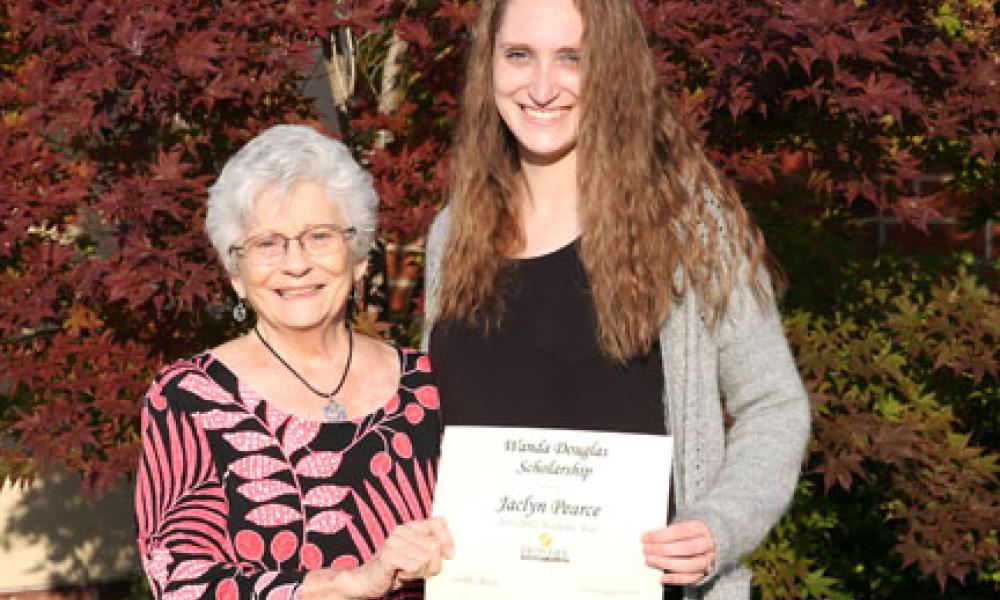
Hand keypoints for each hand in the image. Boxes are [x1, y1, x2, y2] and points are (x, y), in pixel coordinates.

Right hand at [337, 517, 453, 598]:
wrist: (370, 579)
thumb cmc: (398, 567)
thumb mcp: (422, 557)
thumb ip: (436, 550)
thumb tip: (450, 554)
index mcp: (412, 526)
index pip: (439, 523)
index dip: (448, 541)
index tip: (448, 556)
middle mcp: (403, 529)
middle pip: (434, 546)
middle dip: (432, 564)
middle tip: (420, 569)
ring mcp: (394, 540)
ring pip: (426, 557)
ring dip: (420, 571)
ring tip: (408, 571)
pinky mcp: (388, 554)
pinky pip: (415, 565)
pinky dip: (411, 574)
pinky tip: (401, 573)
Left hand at [641, 520, 715, 585]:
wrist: (703, 545)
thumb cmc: (686, 536)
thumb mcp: (678, 528)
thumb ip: (665, 533)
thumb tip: (647, 539)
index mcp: (700, 528)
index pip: (681, 531)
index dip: (662, 535)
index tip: (646, 538)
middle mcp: (706, 544)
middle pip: (686, 548)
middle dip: (663, 550)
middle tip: (646, 550)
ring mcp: (706, 560)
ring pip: (689, 565)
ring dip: (667, 564)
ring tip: (651, 561)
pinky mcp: (702, 574)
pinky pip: (690, 578)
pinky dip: (675, 579)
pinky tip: (662, 577)